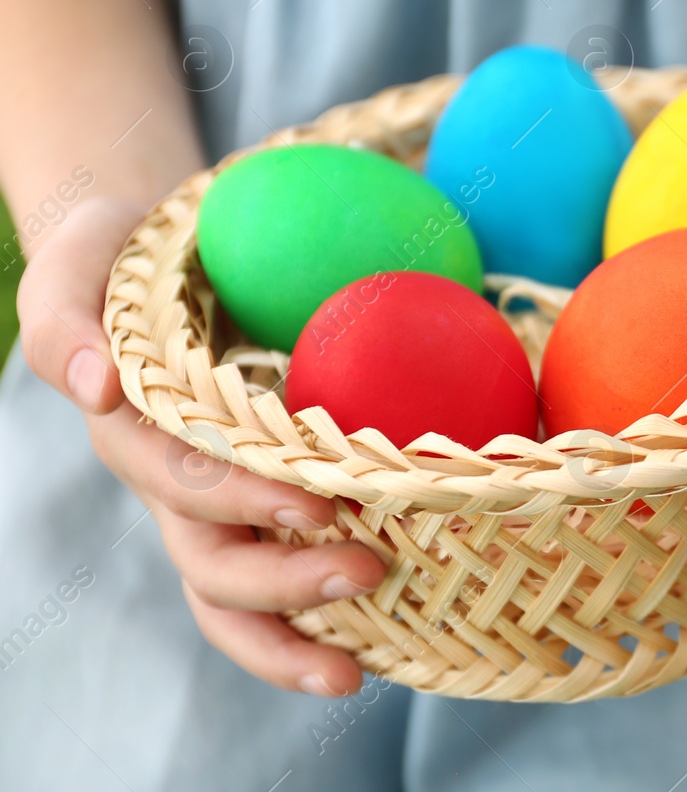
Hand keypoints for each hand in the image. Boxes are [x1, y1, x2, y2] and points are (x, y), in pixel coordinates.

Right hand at [17, 197, 382, 696]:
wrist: (141, 257)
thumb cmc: (112, 261)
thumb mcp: (77, 271)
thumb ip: (70, 323)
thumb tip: (98, 385)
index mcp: (135, 433)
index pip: (184, 481)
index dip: (246, 500)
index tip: (321, 508)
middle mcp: (171, 485)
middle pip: (211, 561)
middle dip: (284, 583)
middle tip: (369, 574)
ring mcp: (210, 504)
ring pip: (233, 595)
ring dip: (291, 634)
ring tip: (357, 671)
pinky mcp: (253, 501)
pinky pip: (272, 572)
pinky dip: (311, 618)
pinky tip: (373, 643)